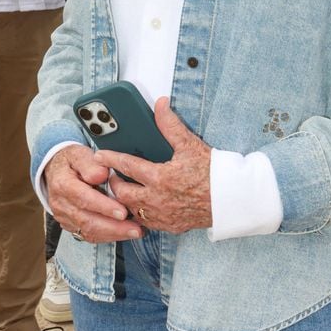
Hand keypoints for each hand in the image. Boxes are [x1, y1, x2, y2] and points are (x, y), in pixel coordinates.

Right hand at [44, 143, 143, 242]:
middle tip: (135, 229)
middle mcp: (61, 204)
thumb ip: (90, 164)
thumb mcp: (79, 154)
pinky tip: (122, 233)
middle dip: (113, 227)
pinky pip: (87, 235)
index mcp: (63, 184)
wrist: (56, 169)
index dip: (104, 206)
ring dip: (112, 234)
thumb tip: (101, 175)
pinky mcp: (69, 225)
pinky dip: (106, 236)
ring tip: (133, 232)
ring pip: (88, 231)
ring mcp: (64, 216)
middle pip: (87, 220)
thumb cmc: (72, 161)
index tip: (123, 212)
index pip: (84, 198)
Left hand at [94, 97, 211, 233]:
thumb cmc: (212, 172)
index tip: (100, 155)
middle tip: (114, 174)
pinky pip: (146, 223)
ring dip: (125, 200)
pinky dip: (140, 214)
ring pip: (131, 210)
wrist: (231, 199)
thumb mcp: (189, 144)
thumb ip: (170, 124)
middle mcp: (156, 199)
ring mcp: (162, 215)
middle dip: (114, 183)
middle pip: (122, 193)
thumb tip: (161, 104)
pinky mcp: (170, 226)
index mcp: (159, 177)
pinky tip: (144, 205)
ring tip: (126, 189)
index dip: (110, 158)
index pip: (126, 165)